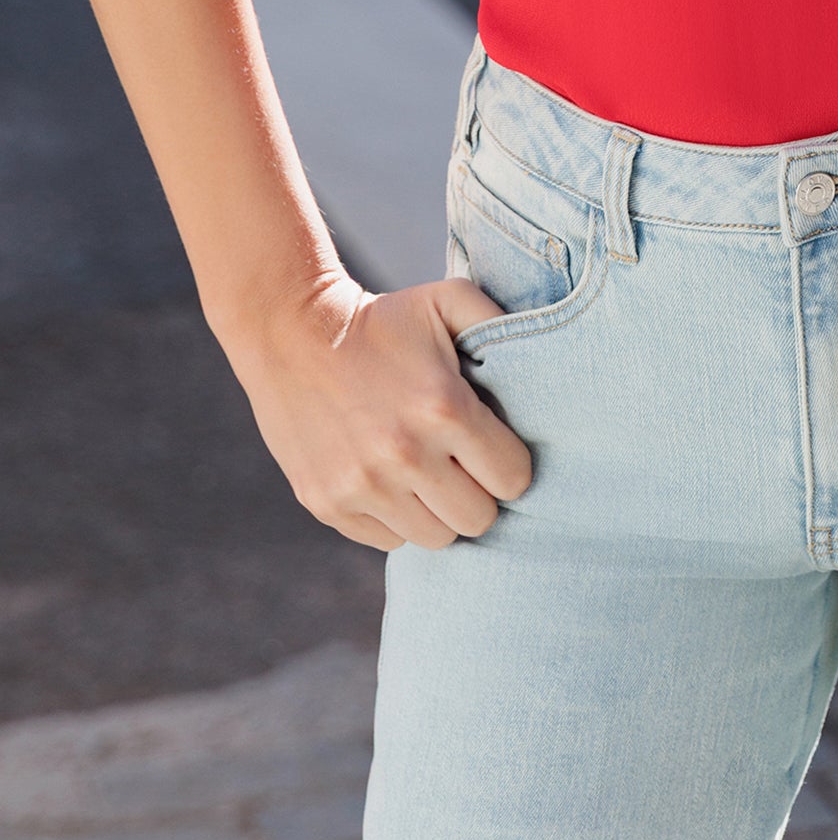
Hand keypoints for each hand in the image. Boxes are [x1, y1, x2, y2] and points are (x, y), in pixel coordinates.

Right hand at [223, 272, 534, 550]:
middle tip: (463, 465)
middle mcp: (403, 455)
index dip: (509, 464)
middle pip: (478, 520)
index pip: (512, 479)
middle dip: (479, 493)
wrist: (291, 332)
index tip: (493, 448)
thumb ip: (500, 323)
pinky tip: (388, 478)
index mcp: (442, 408)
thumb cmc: (383, 319)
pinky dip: (395, 517)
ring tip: (427, 473)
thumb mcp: (447, 300)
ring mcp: (362, 486)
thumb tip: (544, 362)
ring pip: (435, 539)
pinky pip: (388, 539)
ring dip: (438, 510)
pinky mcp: (328, 505)